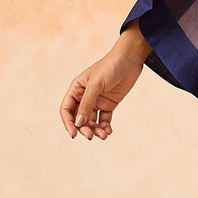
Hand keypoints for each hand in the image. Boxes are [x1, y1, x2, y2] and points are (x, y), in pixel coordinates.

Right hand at [59, 25, 150, 140]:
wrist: (130, 60)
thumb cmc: (110, 67)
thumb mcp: (96, 85)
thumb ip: (87, 104)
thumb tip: (78, 123)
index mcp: (76, 89)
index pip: (67, 109)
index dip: (68, 122)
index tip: (73, 134)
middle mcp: (85, 96)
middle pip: (79, 118)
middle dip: (84, 128)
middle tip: (91, 136)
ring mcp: (97, 101)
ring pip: (92, 121)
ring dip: (96, 129)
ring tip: (104, 135)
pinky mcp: (109, 104)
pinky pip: (104, 119)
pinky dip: (105, 126)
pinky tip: (108, 131)